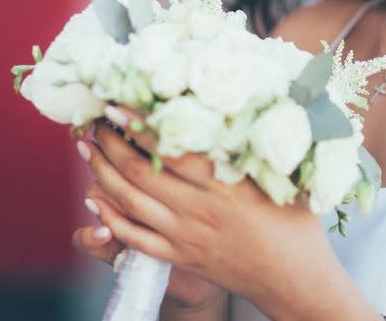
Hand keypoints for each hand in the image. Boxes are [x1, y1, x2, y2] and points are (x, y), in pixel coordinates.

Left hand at [78, 108, 363, 318]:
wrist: (294, 281)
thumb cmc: (297, 226)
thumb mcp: (284, 180)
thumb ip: (257, 150)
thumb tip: (243, 107)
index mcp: (226, 188)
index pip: (173, 151)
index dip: (142, 127)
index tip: (119, 106)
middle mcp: (200, 211)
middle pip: (142, 173)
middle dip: (113, 144)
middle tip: (96, 121)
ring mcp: (186, 236)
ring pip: (131, 202)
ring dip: (103, 173)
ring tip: (88, 148)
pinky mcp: (180, 256)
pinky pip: (134, 237)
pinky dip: (109, 217)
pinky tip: (94, 198)